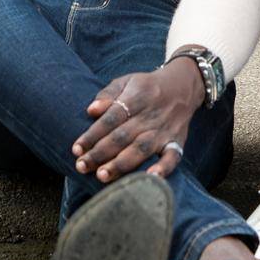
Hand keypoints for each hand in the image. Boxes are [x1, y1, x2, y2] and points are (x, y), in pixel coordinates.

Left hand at [71, 60, 203, 182]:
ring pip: (141, 149)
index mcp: (136, 98)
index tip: (76, 149)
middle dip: (100, 153)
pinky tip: (150, 178)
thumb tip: (91, 110)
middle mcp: (150, 116)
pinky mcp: (177, 141)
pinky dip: (163, 168)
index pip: (111, 119)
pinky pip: (172, 157)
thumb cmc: (147, 87)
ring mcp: (164, 130)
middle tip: (81, 166)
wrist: (184, 86)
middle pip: (122, 137)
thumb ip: (108, 94)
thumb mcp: (127, 81)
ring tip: (102, 176)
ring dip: (121, 164)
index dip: (92, 135)